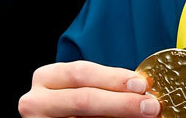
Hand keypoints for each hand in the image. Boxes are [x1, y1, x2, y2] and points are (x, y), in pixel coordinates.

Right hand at [18, 61, 160, 116]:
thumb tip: (142, 92)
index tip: (142, 84)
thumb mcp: (81, 90)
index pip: (81, 73)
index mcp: (46, 78)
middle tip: (150, 106)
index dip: (113, 78)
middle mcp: (35, 101)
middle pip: (83, 100)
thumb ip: (105, 89)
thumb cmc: (71, 105)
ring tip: (144, 117)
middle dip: (121, 102)